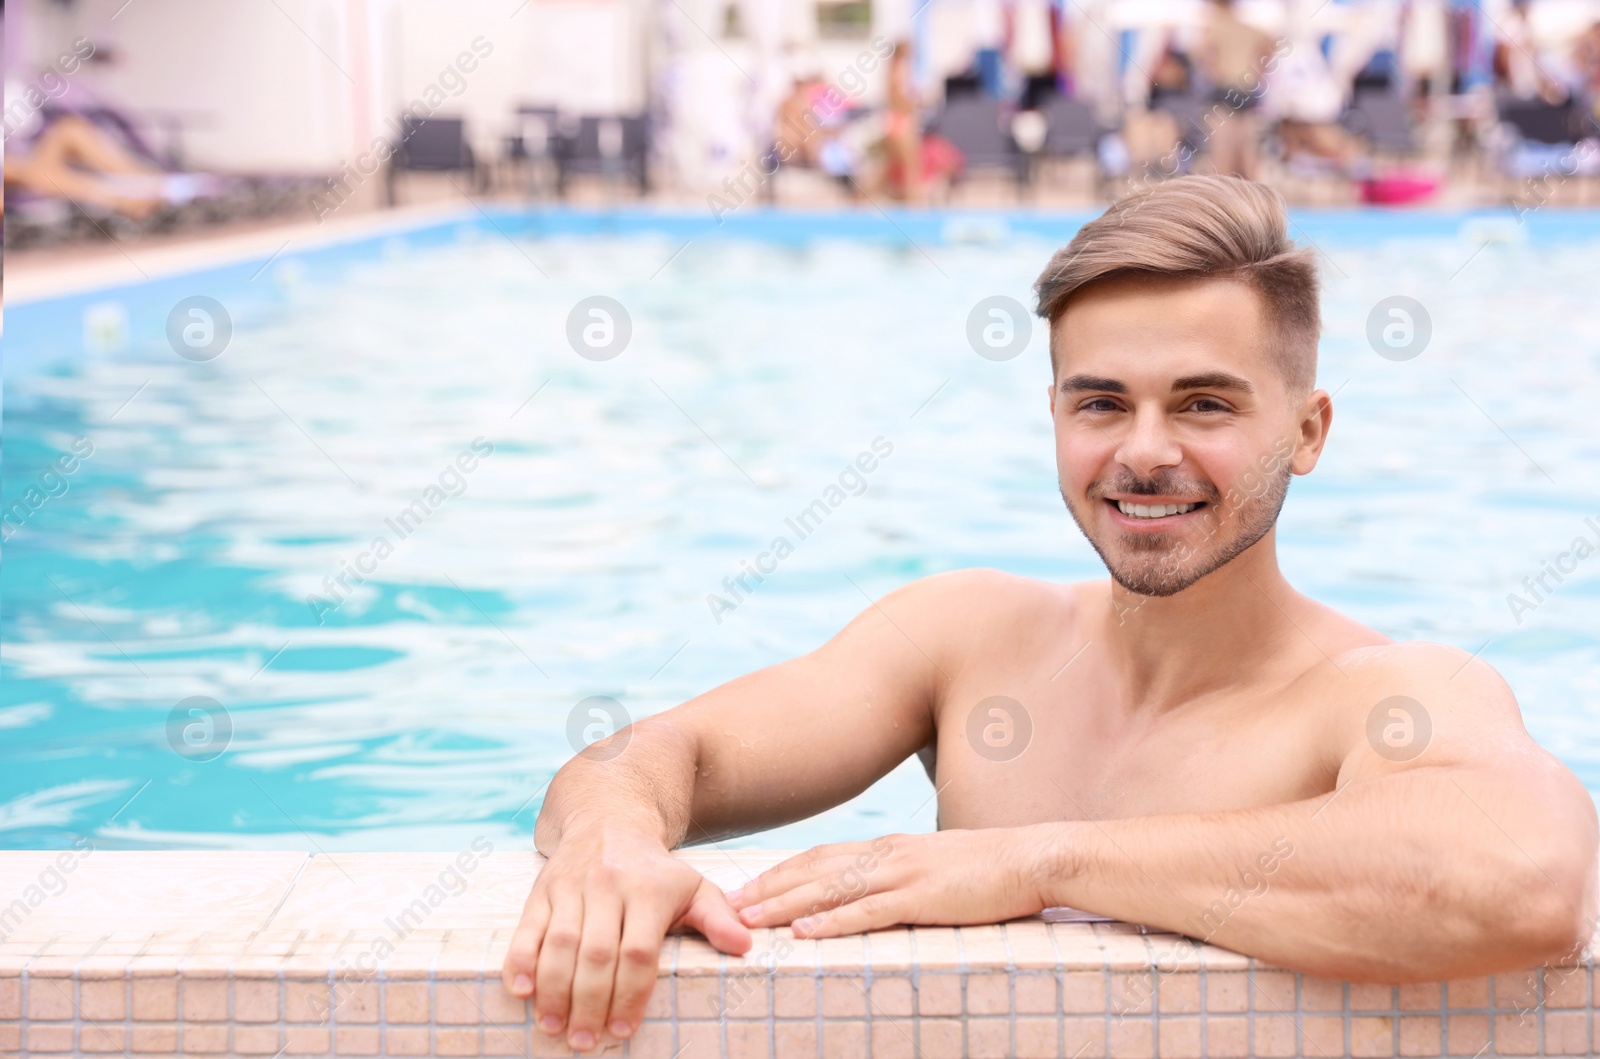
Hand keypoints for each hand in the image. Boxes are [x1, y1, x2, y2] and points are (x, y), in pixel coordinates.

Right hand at [500, 828, 751, 1051]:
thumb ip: (717, 917)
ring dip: (554, 991)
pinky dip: (520, 961)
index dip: (630, 994)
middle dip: (590, 1002)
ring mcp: (570, 887)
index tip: (623, 1030)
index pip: (638, 951)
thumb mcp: (693, 885)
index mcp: (648, 890)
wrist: (608, 819)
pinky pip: (526, 928)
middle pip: (597, 953)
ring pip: (559, 943)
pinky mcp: (541, 890)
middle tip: (585, 1041)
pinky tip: (521, 992)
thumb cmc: (655, 870)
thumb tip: (744, 946)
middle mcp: (607, 885)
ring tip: (554, 1027)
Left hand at [726, 828, 1056, 937]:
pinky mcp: (923, 897)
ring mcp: (903, 874)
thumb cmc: (991, 871)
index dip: (780, 872)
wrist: (1034, 858)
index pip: (820, 857)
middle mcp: (887, 856)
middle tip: (725, 903)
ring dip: (784, 904)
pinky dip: (832, 923)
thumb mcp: (938, 870)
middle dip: (767, 887)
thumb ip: (903, 880)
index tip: (745, 886)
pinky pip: (868, 912)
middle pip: (812, 869)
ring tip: (747, 918)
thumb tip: (877, 899)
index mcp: (889, 850)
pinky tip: (805, 933)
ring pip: (829, 889)